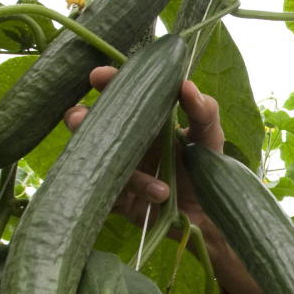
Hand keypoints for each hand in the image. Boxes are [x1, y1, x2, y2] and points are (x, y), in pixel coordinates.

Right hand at [63, 67, 281, 293]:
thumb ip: (204, 111)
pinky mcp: (116, 200)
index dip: (106, 82)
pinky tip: (161, 193)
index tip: (100, 76)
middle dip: (82, 118)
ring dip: (115, 159)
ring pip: (92, 159)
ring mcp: (116, 171)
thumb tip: (186, 85)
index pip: (118, 94)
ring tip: (146, 163)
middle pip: (88, 124)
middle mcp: (124, 143)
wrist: (212, 217)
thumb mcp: (210, 138)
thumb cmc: (208, 171)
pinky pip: (109, 192)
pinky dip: (136, 189)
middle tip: (83, 117)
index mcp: (143, 121)